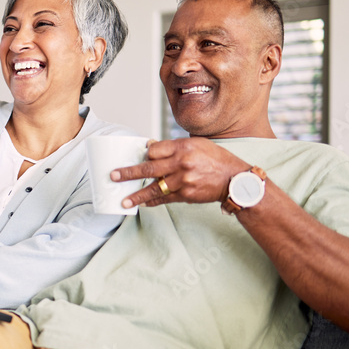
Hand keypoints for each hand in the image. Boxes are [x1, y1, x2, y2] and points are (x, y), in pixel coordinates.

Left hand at [110, 137, 248, 208]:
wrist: (234, 180)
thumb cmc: (215, 159)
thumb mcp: (197, 145)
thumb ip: (174, 147)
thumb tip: (151, 149)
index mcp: (183, 147)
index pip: (154, 150)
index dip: (146, 154)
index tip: (142, 157)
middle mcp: (182, 164)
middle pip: (148, 169)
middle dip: (128, 174)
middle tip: (113, 177)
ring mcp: (183, 181)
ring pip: (154, 188)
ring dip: (137, 195)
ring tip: (124, 201)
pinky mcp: (186, 195)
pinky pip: (165, 199)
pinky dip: (153, 201)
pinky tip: (143, 203)